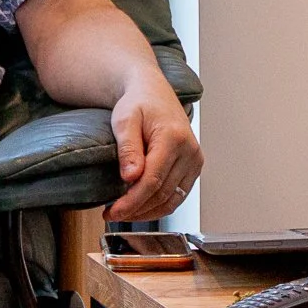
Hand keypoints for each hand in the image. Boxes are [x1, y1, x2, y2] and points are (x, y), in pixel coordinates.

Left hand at [107, 78, 201, 220]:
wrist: (154, 93)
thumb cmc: (138, 104)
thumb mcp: (124, 120)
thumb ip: (128, 148)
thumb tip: (131, 177)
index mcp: (173, 138)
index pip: (152, 181)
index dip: (131, 201)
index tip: (112, 211)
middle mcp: (190, 151)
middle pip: (162, 193)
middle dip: (136, 209)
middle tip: (112, 214)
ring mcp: (195, 160)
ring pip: (172, 200)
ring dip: (147, 212)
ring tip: (124, 214)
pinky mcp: (194, 167)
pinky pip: (178, 196)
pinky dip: (159, 206)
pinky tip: (140, 208)